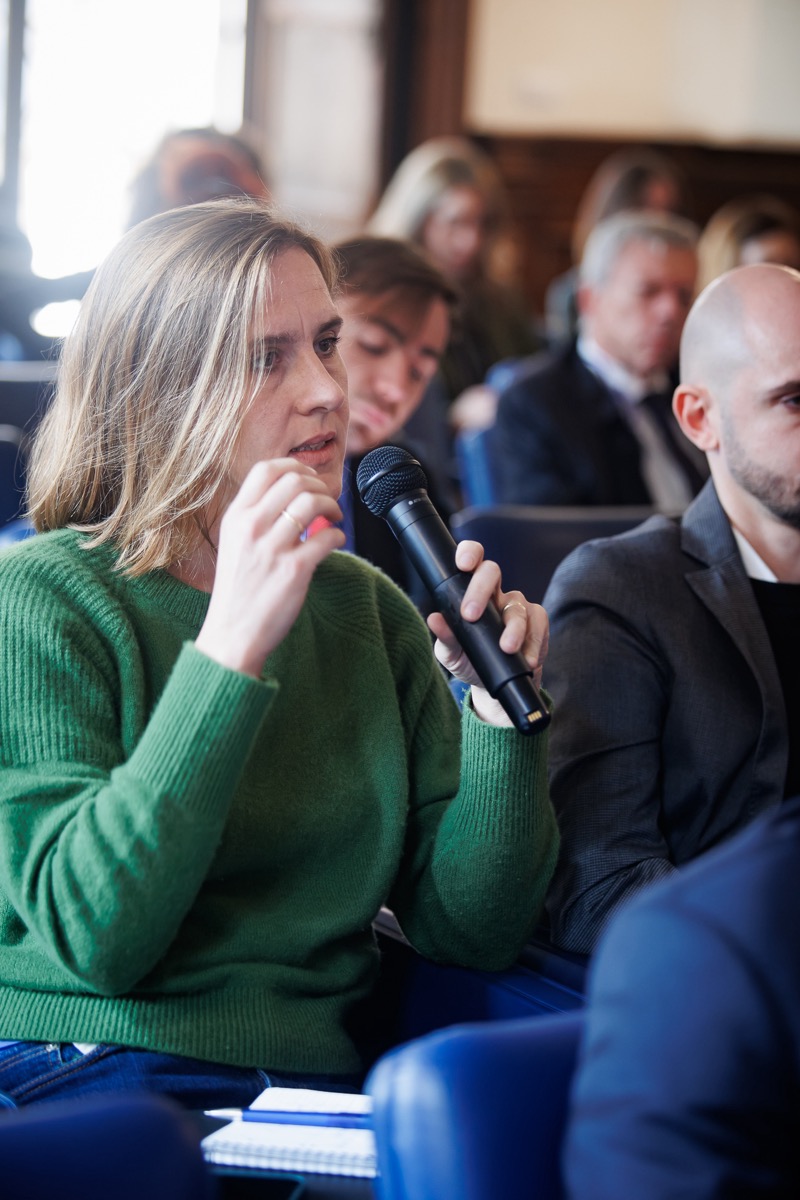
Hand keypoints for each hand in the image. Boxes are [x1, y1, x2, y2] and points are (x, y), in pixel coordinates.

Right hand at [195, 459, 344, 676]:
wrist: (232, 634)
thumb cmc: (238, 590)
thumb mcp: (233, 544)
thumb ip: (255, 517)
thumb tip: (291, 494)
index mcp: (235, 518)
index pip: (266, 470)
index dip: (295, 466)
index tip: (309, 479)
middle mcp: (251, 528)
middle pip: (295, 480)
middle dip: (319, 486)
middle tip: (327, 501)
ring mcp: (272, 549)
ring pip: (312, 502)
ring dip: (332, 506)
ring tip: (334, 518)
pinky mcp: (294, 570)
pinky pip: (327, 537)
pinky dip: (339, 534)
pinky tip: (335, 542)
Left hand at [427, 539, 548, 726]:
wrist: (493, 684)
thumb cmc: (469, 660)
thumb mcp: (451, 653)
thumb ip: (445, 637)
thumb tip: (434, 619)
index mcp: (470, 592)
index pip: (471, 562)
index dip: (469, 554)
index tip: (463, 565)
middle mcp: (496, 593)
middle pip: (492, 572)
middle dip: (481, 590)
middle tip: (471, 615)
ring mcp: (518, 606)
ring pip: (517, 606)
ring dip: (513, 628)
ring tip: (507, 647)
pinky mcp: (538, 622)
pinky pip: (538, 626)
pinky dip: (533, 644)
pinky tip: (528, 658)